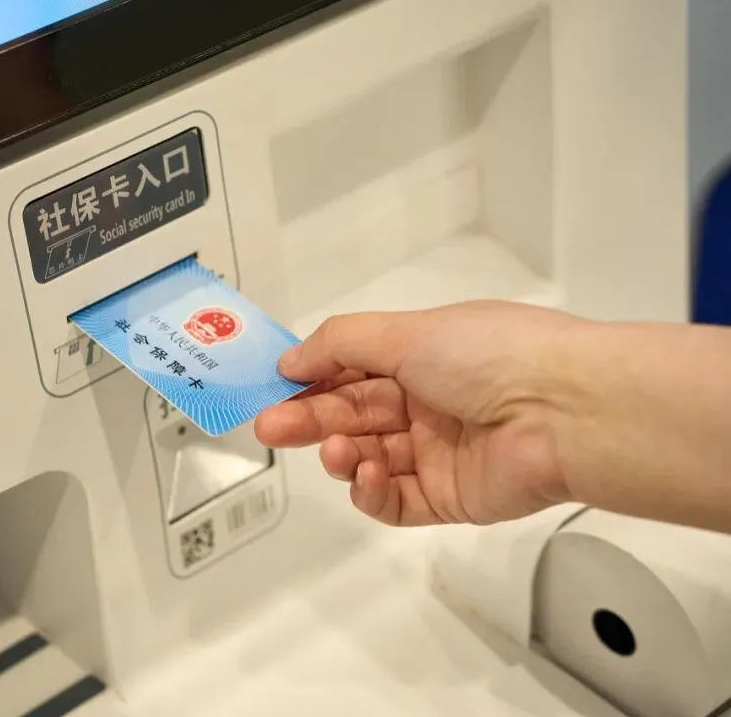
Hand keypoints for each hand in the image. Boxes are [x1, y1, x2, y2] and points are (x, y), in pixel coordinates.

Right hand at [254, 301, 582, 526]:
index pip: (352, 371)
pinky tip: (368, 473)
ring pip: (369, 459)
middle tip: (270, 427)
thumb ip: (339, 343)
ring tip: (337, 450)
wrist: (563, 413)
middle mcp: (428, 404)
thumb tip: (290, 358)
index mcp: (422, 357)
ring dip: (342, 453)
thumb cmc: (488, 356)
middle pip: (353, 415)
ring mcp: (437, 453)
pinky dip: (372, 490)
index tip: (272, 388)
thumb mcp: (406, 331)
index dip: (311, 379)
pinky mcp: (448, 499)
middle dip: (309, 420)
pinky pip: (396, 501)